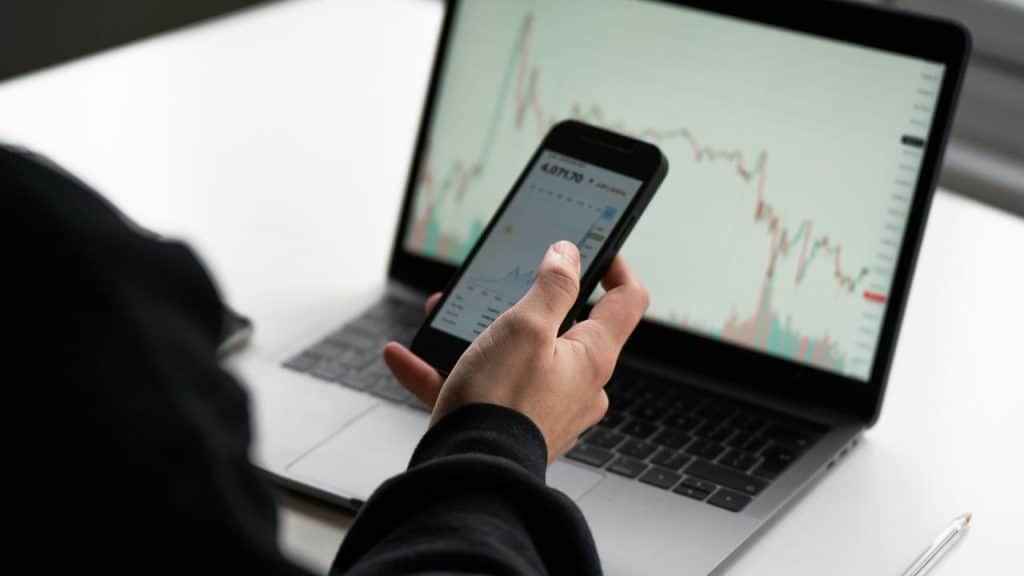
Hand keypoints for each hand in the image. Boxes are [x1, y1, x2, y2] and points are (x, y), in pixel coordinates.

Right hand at [382, 241, 648, 461]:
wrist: (469, 475)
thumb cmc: (500, 403)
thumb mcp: (525, 326)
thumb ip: (552, 285)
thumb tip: (568, 253)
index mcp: (592, 357)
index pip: (626, 300)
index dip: (615, 265)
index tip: (596, 246)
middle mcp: (576, 386)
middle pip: (563, 327)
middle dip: (523, 302)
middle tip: (499, 285)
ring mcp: (544, 409)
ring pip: (513, 357)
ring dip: (476, 335)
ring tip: (442, 317)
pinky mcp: (511, 428)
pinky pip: (479, 391)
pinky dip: (444, 372)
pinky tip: (403, 357)